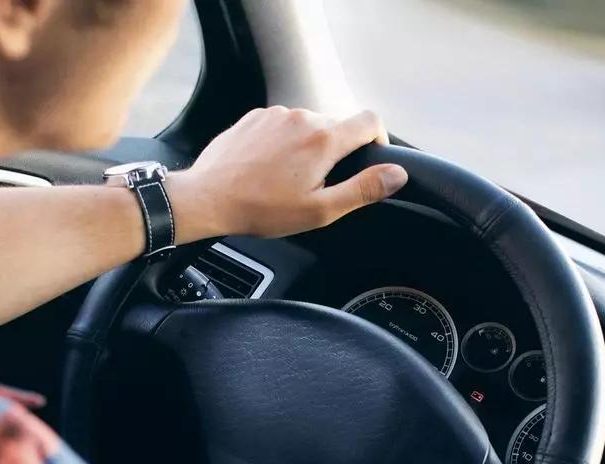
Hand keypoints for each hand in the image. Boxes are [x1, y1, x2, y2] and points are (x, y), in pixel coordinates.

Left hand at [167, 106, 408, 240]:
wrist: (208, 198)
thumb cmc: (261, 209)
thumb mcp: (320, 209)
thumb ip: (363, 189)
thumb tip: (396, 174)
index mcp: (324, 139)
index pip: (371, 121)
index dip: (378, 139)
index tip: (370, 158)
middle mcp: (303, 117)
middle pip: (337, 125)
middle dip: (336, 152)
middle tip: (318, 184)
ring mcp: (276, 114)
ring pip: (308, 125)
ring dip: (308, 147)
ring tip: (288, 179)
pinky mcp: (255, 117)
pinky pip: (282, 125)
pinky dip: (284, 142)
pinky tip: (268, 168)